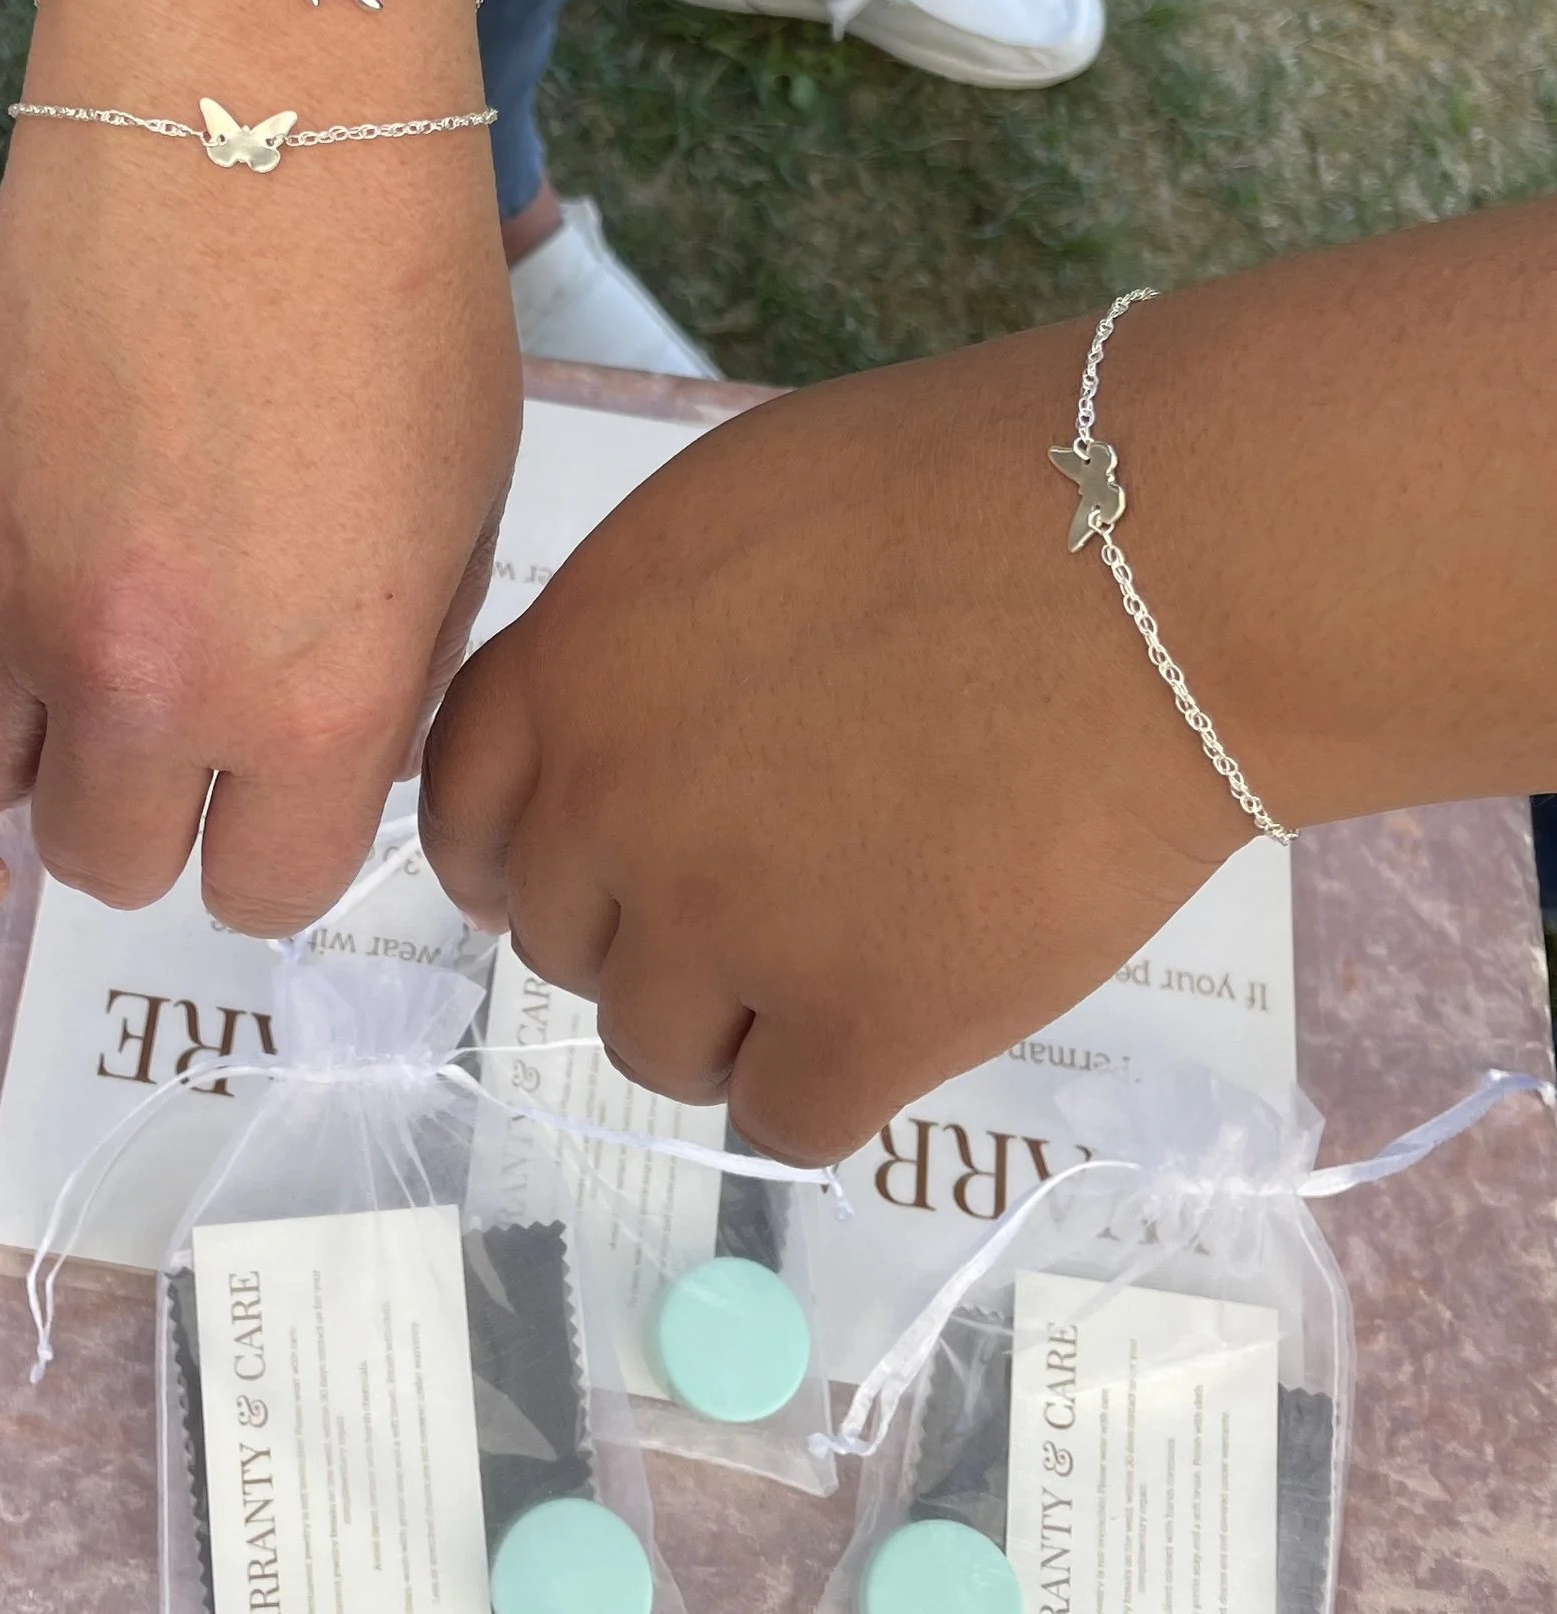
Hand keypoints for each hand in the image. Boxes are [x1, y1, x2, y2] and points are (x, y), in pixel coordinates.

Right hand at [0, 81, 519, 931]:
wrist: (245, 120)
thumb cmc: (391, 302)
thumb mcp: (455, 524)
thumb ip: (378, 683)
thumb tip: (315, 770)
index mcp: (308, 703)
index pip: (260, 894)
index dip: (272, 841)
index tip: (271, 779)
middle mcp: (147, 686)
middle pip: (112, 866)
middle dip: (151, 803)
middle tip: (174, 702)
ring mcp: (8, 605)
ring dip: (39, 732)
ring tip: (82, 631)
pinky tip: (12, 559)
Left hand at [419, 326, 1242, 1163]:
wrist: (1150, 558)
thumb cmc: (970, 493)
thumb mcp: (733, 519)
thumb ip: (638, 641)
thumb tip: (626, 730)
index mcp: (572, 666)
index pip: (463, 810)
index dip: (515, 856)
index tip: (576, 877)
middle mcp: (611, 807)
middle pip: (562, 941)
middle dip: (646, 930)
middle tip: (767, 893)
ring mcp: (725, 927)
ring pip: (659, 1049)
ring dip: (734, 1022)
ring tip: (851, 948)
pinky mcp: (857, 1025)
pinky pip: (784, 1120)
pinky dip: (835, 1082)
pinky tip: (906, 1012)